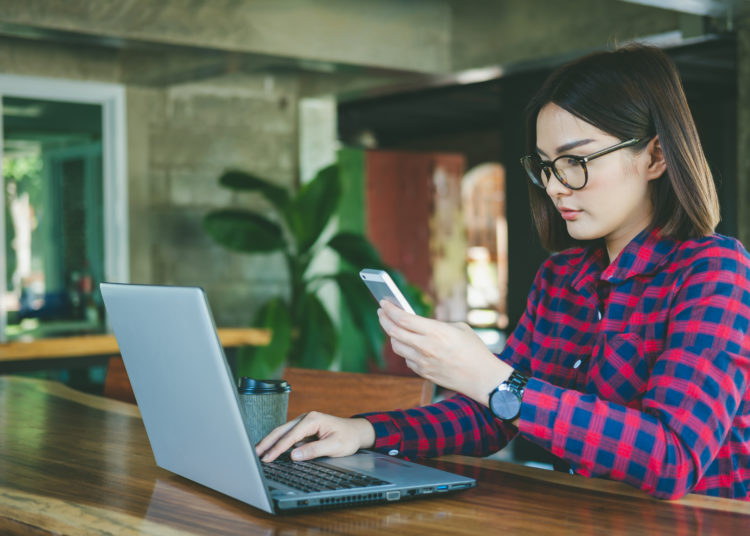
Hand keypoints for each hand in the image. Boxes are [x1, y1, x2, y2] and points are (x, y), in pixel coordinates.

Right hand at [255, 412, 375, 462]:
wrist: (356, 432)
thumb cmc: (347, 438)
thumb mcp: (334, 446)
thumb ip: (314, 450)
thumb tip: (294, 455)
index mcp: (312, 419)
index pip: (291, 435)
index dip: (278, 448)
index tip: (267, 458)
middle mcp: (305, 418)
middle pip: (281, 430)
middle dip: (267, 442)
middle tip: (254, 454)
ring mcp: (303, 422)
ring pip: (282, 432)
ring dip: (270, 441)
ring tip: (257, 452)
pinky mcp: (303, 429)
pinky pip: (287, 435)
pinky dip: (277, 442)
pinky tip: (270, 449)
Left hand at [378, 300, 512, 404]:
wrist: (483, 378)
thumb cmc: (475, 350)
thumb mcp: (460, 328)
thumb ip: (437, 325)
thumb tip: (419, 323)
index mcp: (436, 331)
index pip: (404, 319)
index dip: (390, 309)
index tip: (383, 302)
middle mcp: (426, 347)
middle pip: (394, 332)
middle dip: (384, 319)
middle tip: (381, 312)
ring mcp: (423, 362)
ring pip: (396, 346)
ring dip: (392, 335)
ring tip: (393, 327)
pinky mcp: (424, 373)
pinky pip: (407, 359)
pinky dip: (405, 350)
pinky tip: (409, 344)